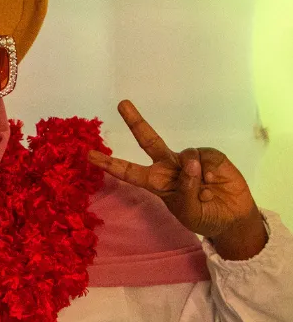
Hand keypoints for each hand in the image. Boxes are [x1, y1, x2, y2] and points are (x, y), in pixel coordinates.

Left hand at [88, 100, 265, 257]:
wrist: (232, 219)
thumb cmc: (204, 217)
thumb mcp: (189, 212)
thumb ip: (186, 190)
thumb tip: (189, 162)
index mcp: (156, 183)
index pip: (128, 172)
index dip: (110, 164)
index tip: (89, 155)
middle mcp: (168, 167)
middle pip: (148, 140)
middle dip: (135, 121)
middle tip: (122, 103)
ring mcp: (189, 160)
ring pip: (186, 154)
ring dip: (195, 175)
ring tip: (205, 192)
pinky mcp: (210, 156)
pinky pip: (205, 156)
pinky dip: (210, 170)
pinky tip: (216, 182)